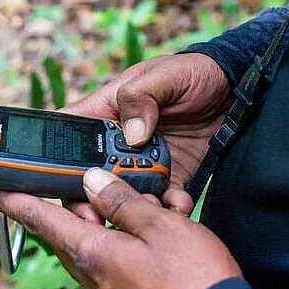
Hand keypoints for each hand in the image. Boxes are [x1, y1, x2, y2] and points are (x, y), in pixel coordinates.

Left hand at [0, 168, 241, 288]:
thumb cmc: (194, 281)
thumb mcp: (160, 225)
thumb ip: (121, 200)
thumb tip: (92, 182)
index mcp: (90, 252)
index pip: (38, 218)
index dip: (12, 197)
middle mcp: (90, 274)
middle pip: (68, 226)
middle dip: (82, 200)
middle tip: (107, 181)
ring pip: (93, 242)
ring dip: (110, 219)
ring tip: (148, 208)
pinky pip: (112, 260)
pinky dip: (125, 240)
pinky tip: (155, 234)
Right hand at [64, 52, 230, 215]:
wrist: (237, 91)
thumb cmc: (193, 72)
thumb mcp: (165, 74)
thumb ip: (141, 97)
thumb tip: (132, 134)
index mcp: (104, 113)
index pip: (66, 136)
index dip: (51, 160)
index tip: (56, 183)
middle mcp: (116, 143)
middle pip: (87, 177)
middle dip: (88, 199)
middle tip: (97, 216)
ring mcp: (142, 163)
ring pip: (121, 196)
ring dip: (130, 208)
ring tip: (148, 208)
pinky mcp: (168, 178)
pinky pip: (160, 202)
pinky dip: (166, 209)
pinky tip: (177, 205)